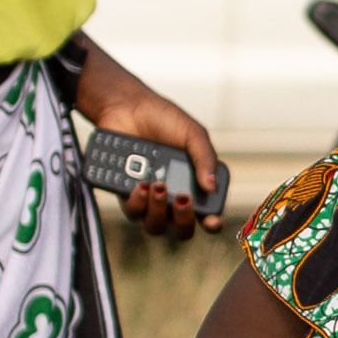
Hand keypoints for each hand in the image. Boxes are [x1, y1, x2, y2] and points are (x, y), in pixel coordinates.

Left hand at [72, 48, 224, 240]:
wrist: (127, 107)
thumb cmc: (163, 119)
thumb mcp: (192, 134)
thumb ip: (205, 158)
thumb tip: (211, 187)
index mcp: (195, 185)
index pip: (207, 213)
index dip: (211, 222)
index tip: (211, 219)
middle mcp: (173, 198)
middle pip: (181, 229)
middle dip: (184, 220)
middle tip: (182, 198)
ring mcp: (149, 200)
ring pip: (155, 226)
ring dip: (159, 211)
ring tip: (158, 186)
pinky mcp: (126, 195)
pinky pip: (132, 212)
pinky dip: (138, 202)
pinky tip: (140, 184)